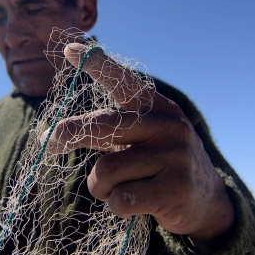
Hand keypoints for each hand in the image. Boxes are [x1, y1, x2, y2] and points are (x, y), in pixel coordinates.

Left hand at [43, 43, 234, 252]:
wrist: (205, 201)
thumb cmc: (158, 165)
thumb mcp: (140, 140)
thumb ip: (106, 131)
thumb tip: (54, 134)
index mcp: (157, 109)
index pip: (125, 82)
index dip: (98, 66)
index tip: (70, 49)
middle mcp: (168, 126)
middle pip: (102, 126)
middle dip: (69, 134)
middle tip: (48, 142)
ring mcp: (175, 156)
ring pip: (106, 171)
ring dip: (101, 187)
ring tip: (119, 189)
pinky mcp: (175, 188)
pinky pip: (120, 199)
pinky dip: (117, 205)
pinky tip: (136, 205)